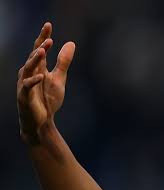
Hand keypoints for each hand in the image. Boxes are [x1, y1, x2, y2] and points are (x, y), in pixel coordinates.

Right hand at [16, 22, 75, 145]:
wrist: (42, 122)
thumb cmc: (47, 99)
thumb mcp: (59, 78)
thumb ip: (63, 62)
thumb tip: (71, 43)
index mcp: (37, 68)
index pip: (39, 49)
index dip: (43, 37)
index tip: (48, 24)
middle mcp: (29, 73)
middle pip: (33, 56)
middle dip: (40, 45)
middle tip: (49, 37)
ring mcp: (25, 84)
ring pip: (28, 68)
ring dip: (35, 59)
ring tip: (43, 50)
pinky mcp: (24, 96)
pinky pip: (27, 86)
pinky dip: (33, 80)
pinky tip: (42, 75)